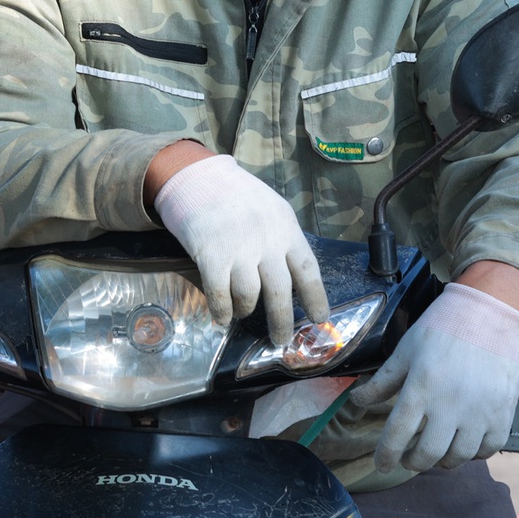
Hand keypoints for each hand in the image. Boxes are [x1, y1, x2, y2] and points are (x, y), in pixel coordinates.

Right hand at [151, 154, 329, 346]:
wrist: (198, 177)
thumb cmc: (237, 196)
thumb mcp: (271, 210)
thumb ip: (282, 239)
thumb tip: (291, 276)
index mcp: (286, 228)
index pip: (307, 269)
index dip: (316, 297)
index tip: (320, 319)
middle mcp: (267, 241)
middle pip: (281, 291)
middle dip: (282, 321)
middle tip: (280, 340)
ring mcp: (240, 249)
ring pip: (249, 296)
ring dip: (245, 310)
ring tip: (241, 313)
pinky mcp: (212, 255)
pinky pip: (220, 294)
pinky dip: (221, 311)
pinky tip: (221, 317)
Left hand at [348, 282, 518, 473]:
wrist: (490, 311)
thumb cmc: (442, 328)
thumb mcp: (406, 350)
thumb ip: (383, 381)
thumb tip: (356, 402)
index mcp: (421, 386)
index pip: (397, 435)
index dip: (386, 456)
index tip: (382, 465)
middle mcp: (450, 404)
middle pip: (428, 454)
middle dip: (413, 462)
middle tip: (409, 458)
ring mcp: (480, 412)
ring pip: (458, 457)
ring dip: (443, 460)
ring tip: (437, 450)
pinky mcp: (503, 414)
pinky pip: (487, 450)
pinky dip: (473, 453)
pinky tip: (464, 442)